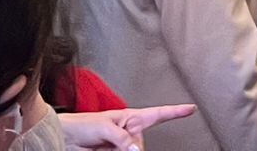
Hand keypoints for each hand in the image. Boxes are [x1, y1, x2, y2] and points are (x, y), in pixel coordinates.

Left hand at [59, 104, 196, 148]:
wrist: (66, 138)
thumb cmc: (82, 124)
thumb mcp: (104, 126)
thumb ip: (122, 138)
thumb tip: (135, 150)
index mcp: (130, 118)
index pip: (157, 114)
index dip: (175, 111)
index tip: (190, 108)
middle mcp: (129, 132)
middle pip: (142, 145)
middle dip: (130, 148)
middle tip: (110, 144)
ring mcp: (123, 146)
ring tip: (103, 148)